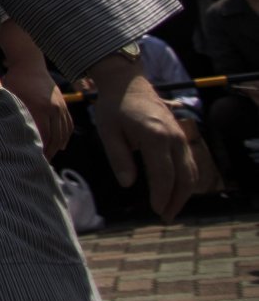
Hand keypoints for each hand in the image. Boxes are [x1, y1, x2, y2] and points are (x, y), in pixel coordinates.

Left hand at [0, 39, 73, 157]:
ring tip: (49, 156)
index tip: (33, 160)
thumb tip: (6, 132)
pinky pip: (68, 124)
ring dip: (57, 146)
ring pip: (63, 133)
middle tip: (41, 163)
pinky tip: (61, 145)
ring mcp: (61, 106)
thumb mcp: (10, 97)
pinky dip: (65, 136)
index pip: (43, 135)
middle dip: (49, 152)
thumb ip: (12, 114)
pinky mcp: (64, 104)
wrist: (29, 63)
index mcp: (39, 107)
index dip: (39, 149)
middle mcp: (53, 108)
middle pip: (55, 137)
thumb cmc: (15, 80)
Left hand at [90, 59, 198, 219]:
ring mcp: (180, 135)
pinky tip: (175, 191)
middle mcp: (173, 137)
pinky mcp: (181, 136)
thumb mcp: (108, 132)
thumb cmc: (113, 107)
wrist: (127, 83)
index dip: (162, 195)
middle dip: (176, 200)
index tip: (156, 211)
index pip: (163, 174)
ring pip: (190, 171)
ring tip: (170, 209)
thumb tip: (128, 184)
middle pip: (183, 176)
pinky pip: (189, 162)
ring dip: (183, 193)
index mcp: (154, 136)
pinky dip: (185, 180)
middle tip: (165, 217)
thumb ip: (118, 158)